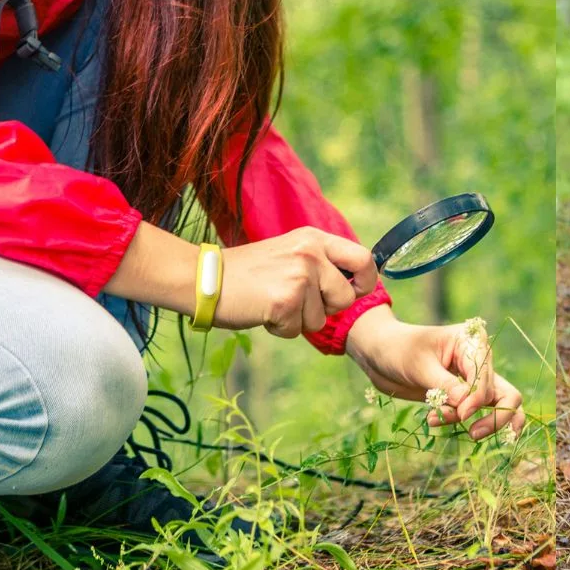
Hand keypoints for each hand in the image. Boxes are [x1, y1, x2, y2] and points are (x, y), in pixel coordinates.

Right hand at [215, 226, 378, 336]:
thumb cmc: (248, 272)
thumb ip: (320, 262)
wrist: (204, 278)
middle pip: (345, 297)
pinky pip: (297, 330)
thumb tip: (355, 285)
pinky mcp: (285, 301)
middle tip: (296, 300)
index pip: (364, 259)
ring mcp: (299, 276)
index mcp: (314, 238)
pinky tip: (263, 311)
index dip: (365, 282)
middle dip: (326, 308)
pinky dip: (281, 328)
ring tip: (273, 302)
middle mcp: (311, 253)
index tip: (354, 292)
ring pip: (321, 319)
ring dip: (298, 320)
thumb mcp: (290, 252)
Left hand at [347, 305, 525, 440]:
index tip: (461, 415)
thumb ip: (446, 386)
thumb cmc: (399, 350)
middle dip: (495, 418)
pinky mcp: (467, 395)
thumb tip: (469, 407)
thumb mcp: (419, 366)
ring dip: (484, 424)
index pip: (487, 378)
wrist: (381, 355)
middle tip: (473, 434)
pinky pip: (479, 414)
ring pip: (501, 407)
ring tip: (442, 423)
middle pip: (508, 395)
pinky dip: (463, 422)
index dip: (477, 400)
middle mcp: (482, 360)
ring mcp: (477, 379)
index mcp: (473, 343)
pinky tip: (433, 420)